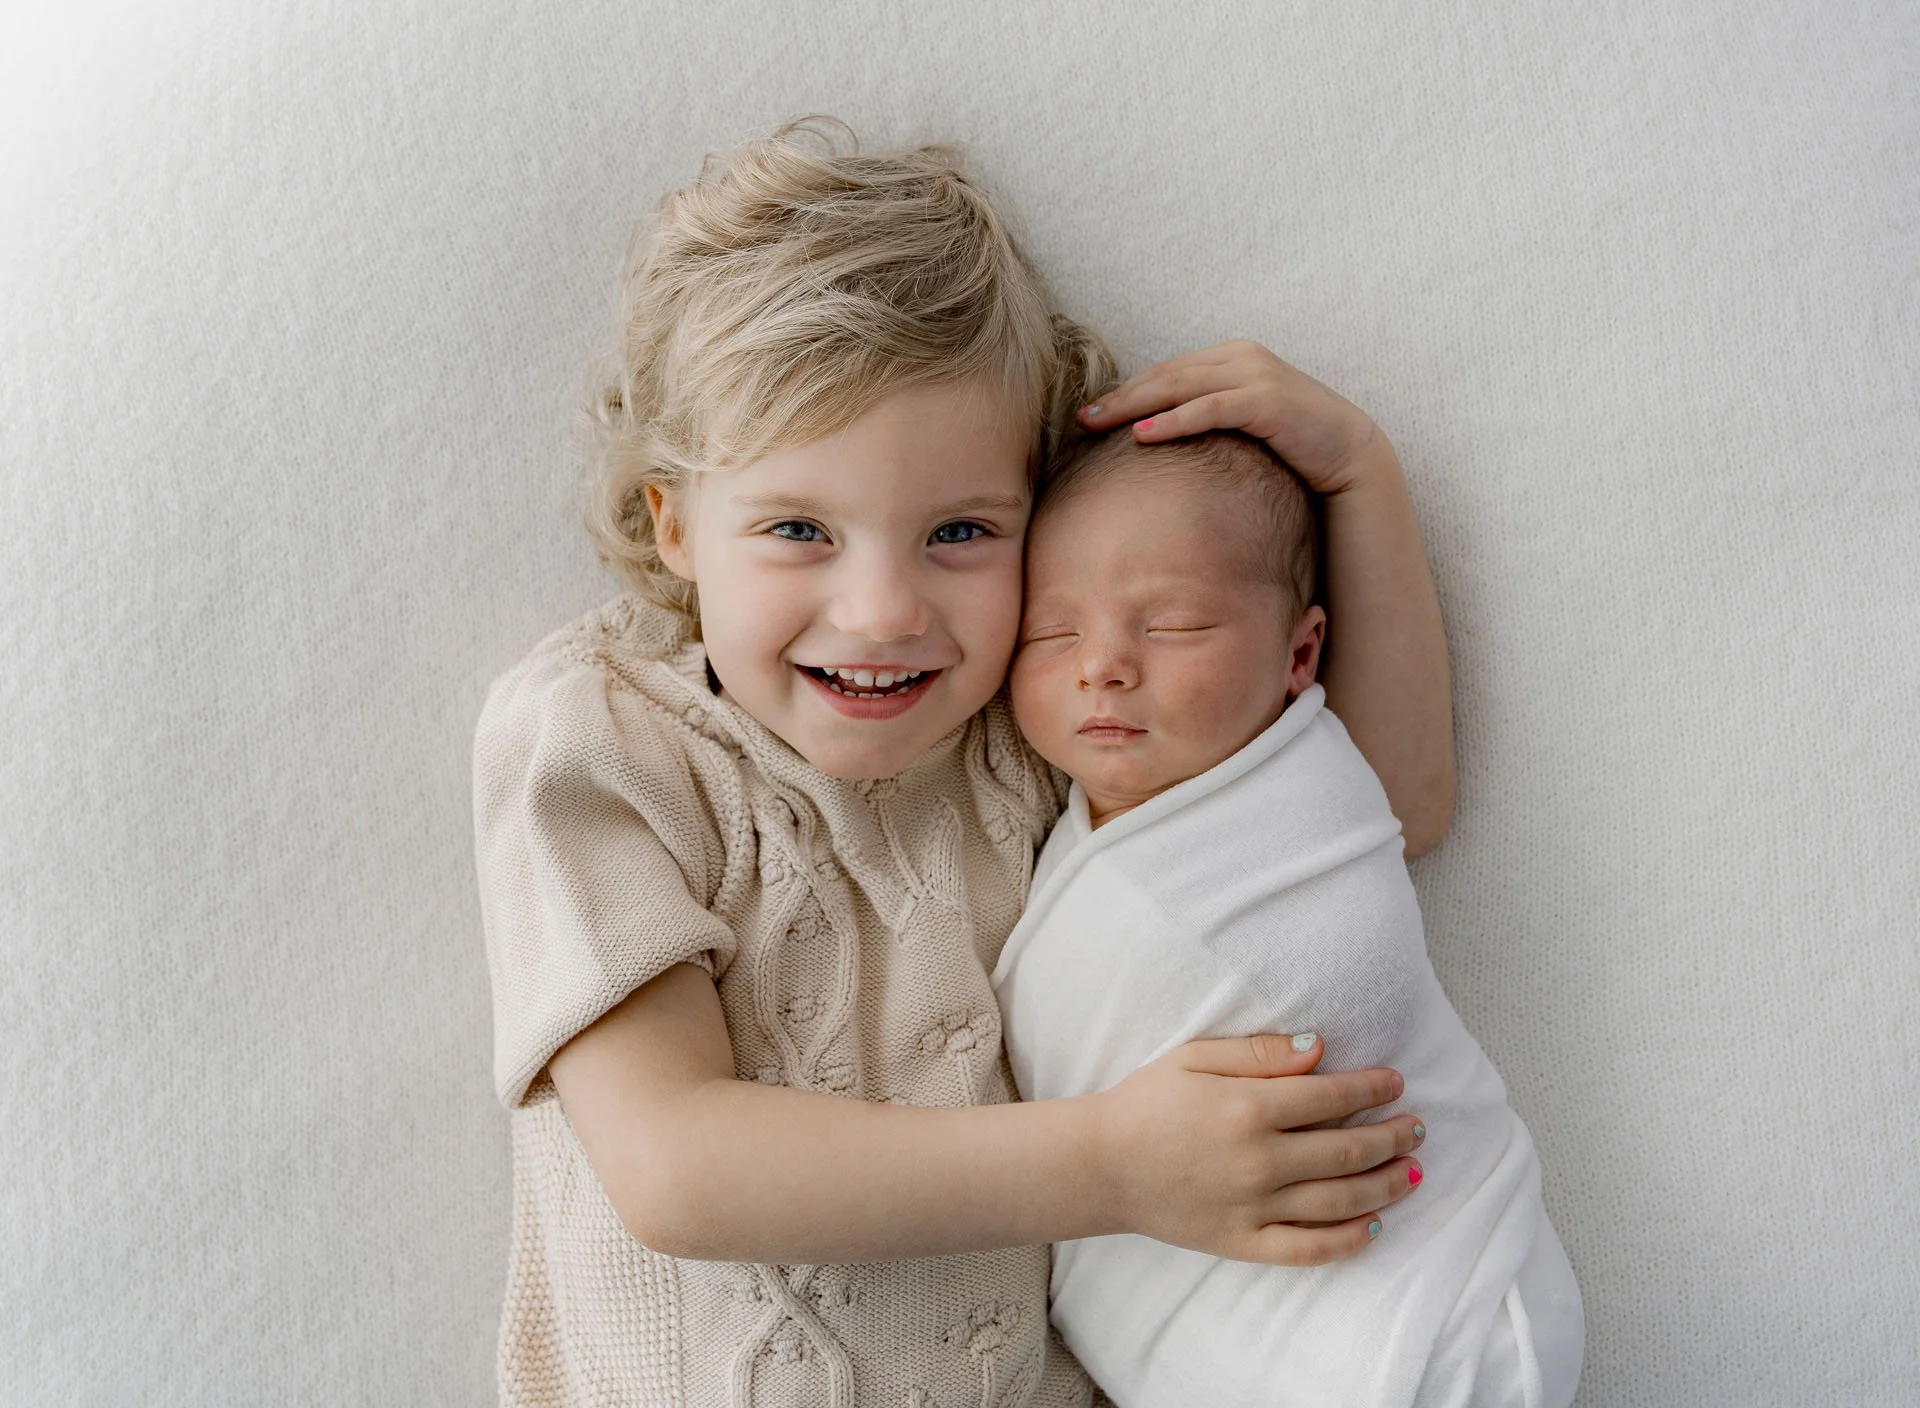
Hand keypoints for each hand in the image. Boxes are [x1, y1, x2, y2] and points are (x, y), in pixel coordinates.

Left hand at [1078, 340, 1392, 496]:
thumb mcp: (1240, 429)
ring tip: (1097, 423)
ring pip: (1180, 387)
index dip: (1127, 391)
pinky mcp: (1267, 399)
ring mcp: (1254, 374)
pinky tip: (1142, 436)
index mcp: (1229, 360)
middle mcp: (1238, 358)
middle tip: (1081, 418)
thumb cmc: (1289, 447)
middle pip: (1165, 375)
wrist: (1347, 454)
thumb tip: (1155, 443)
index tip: (1090, 413)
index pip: (1166, 373)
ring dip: (1135, 405)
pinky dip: (1174, 421)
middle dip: (1120, 397)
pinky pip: (1210, 409)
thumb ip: (1206, 422)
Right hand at [1090, 1032, 1424, 1265]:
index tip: (1396, 1083)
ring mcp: (1254, 1207)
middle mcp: (1259, 1159)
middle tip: (1417, 1128)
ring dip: (1385, 1185)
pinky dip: (1348, 1240)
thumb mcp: (1195, 1057)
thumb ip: (1260, 1053)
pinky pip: (1308, 1249)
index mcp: (1249, 1107)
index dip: (1372, 1088)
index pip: (1332, 1097)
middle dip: (1392, 1136)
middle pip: (1347, 1150)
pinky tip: (1373, 1226)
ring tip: (1412, 1172)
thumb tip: (1319, 1049)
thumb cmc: (1147, 1102)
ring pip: (1340, 1200)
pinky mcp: (1243, 1242)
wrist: (1101, 1164)